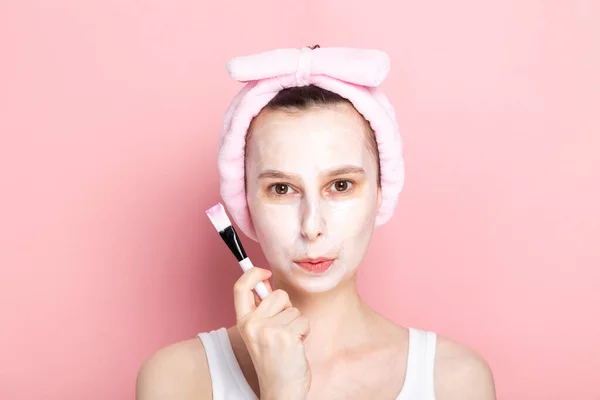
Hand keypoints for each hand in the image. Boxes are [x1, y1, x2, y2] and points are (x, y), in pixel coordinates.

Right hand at [233, 267, 310, 399]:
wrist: (281, 389)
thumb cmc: (274, 360)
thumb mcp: (259, 332)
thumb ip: (261, 309)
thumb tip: (264, 279)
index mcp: (243, 322)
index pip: (240, 287)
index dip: (252, 273)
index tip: (264, 271)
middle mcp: (253, 324)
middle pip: (277, 294)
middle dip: (287, 307)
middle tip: (283, 328)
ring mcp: (269, 330)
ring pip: (294, 309)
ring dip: (297, 323)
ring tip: (289, 341)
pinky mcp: (286, 335)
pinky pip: (304, 320)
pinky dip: (305, 332)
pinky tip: (296, 347)